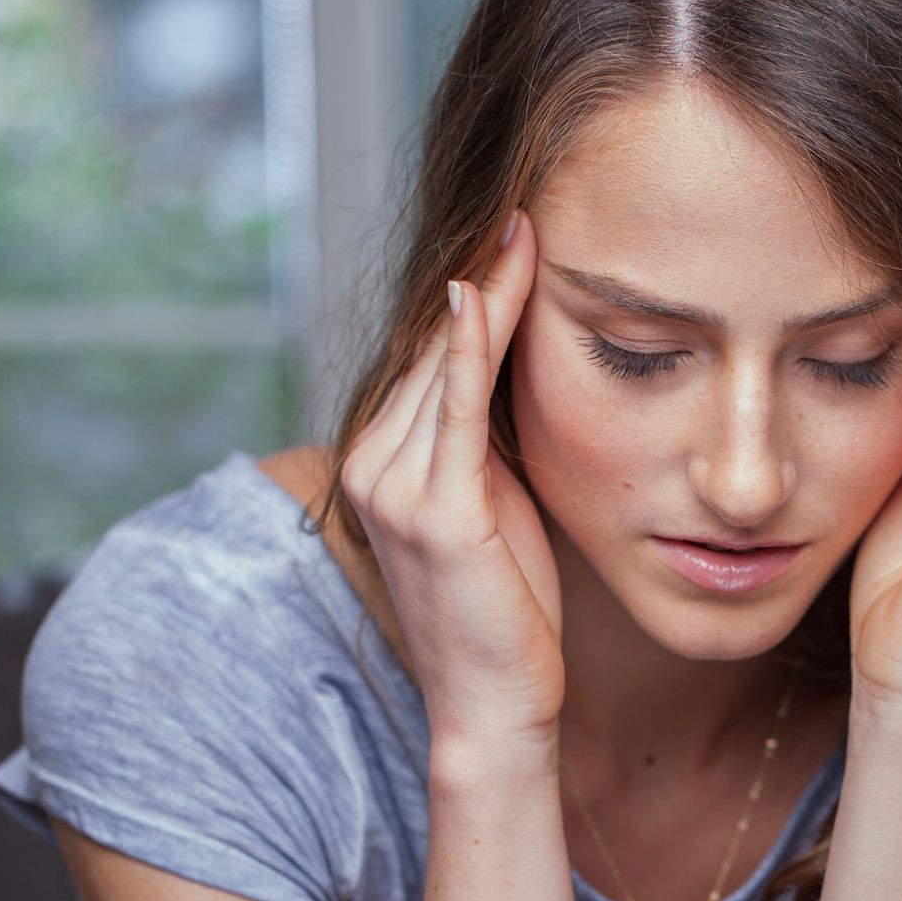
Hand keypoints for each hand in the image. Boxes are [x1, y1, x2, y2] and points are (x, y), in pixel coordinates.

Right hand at [340, 209, 564, 747]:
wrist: (497, 702)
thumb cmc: (507, 608)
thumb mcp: (496, 499)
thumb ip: (487, 435)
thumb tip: (513, 360)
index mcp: (385, 457)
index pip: (436, 352)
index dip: (476, 287)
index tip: (517, 224)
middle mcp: (374, 461)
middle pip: (436, 346)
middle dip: (482, 273)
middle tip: (526, 198)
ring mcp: (395, 485)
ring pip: (446, 365)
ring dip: (486, 290)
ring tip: (524, 223)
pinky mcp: (432, 510)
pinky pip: (456, 408)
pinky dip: (472, 344)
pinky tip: (486, 288)